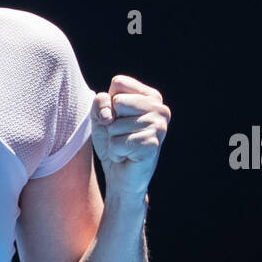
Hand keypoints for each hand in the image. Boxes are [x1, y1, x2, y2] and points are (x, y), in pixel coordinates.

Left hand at [90, 75, 169, 197]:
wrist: (122, 178)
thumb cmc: (113, 144)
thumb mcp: (101, 117)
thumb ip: (100, 103)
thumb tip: (108, 114)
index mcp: (151, 96)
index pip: (119, 83)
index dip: (109, 102)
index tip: (117, 119)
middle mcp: (160, 109)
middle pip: (118, 101)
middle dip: (111, 123)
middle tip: (122, 136)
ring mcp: (159, 126)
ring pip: (115, 124)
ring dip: (113, 140)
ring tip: (125, 148)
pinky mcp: (153, 145)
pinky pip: (117, 143)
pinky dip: (116, 153)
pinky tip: (127, 157)